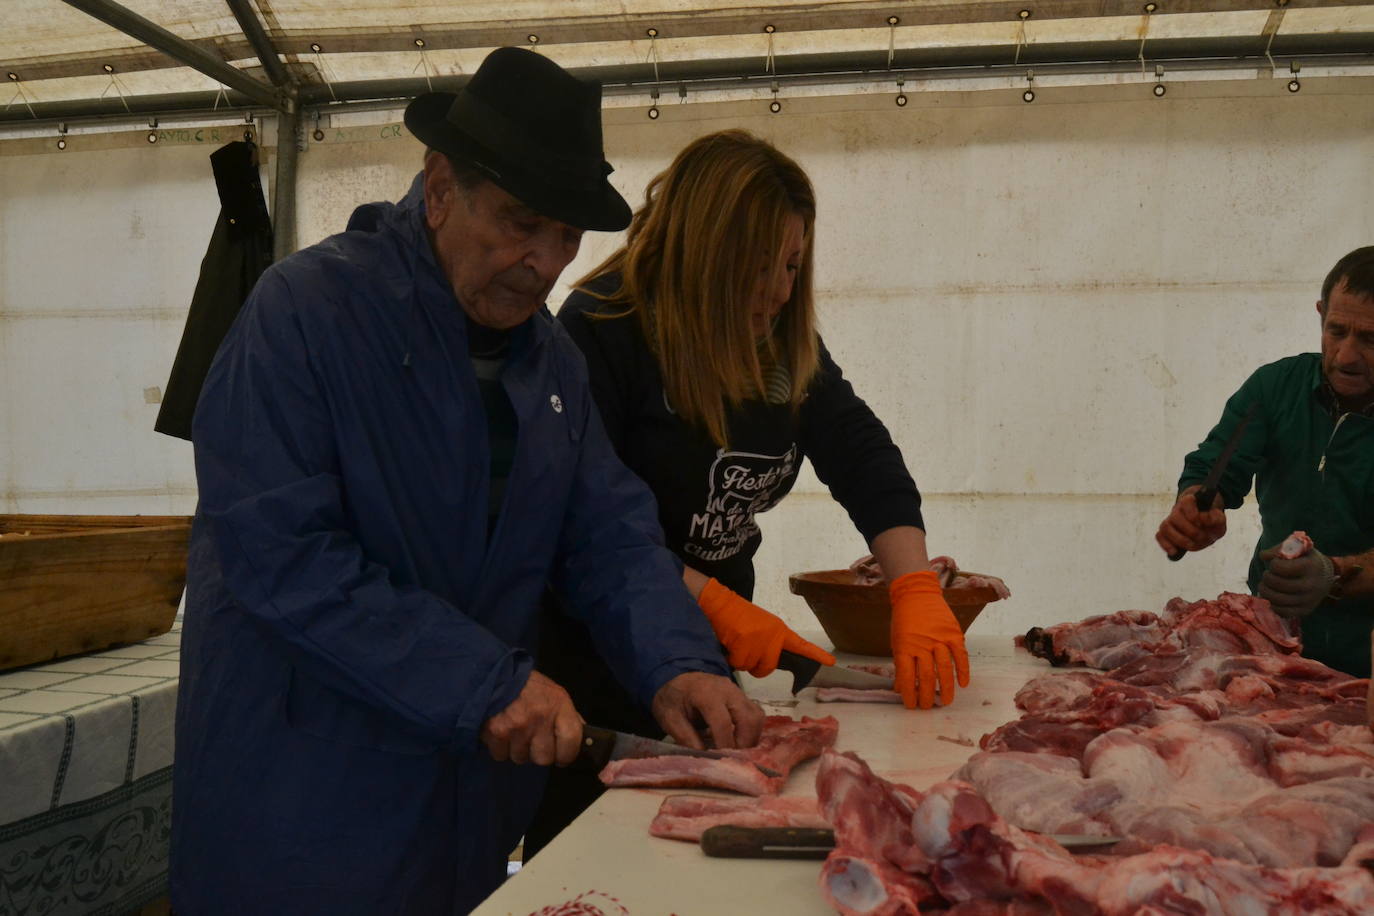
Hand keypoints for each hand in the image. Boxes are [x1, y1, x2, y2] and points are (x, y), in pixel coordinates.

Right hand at [480, 671, 583, 766]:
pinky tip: (503, 733)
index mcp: (559, 706)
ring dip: (518, 750)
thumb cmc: (531, 687)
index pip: (571, 743)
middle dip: (538, 754)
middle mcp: (540, 718)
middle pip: (544, 758)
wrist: (498, 674)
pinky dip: (500, 748)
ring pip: (521, 758)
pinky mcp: (497, 731)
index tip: (561, 757)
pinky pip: (501, 755)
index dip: (567, 755)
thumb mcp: (557, 695)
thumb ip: (569, 718)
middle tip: (533, 741)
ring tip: (516, 733)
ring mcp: (517, 726)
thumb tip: (585, 740)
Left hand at [652, 671, 763, 749]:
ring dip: (751, 738)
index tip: (721, 762)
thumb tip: (704, 758)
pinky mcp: (743, 696)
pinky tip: (740, 741)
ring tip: (737, 752)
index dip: (725, 745)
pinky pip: (756, 714)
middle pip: (748, 719)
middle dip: (744, 743)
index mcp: (705, 694)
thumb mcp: (670, 718)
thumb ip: (685, 737)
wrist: (677, 679)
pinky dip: (752, 730)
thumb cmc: (673, 699)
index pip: (723, 722)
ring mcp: (738, 692)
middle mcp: (727, 690)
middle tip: (734, 760)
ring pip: (756, 717)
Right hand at [696, 578, 835, 676]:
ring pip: (751, 666)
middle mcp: (773, 635)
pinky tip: (728, 643)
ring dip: (740, 660)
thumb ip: (770, 643)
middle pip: (769, 667)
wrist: (718, 601)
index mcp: (779, 630)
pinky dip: (730, 658)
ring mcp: (758, 638)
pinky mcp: (743, 641)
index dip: (816, 655)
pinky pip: (737, 663)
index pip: (801, 644)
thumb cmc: (737, 616)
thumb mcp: (760, 627)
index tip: (831, 662)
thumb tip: (770, 663)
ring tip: (735, 642)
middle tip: (745, 652)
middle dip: (755, 665)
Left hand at [889, 570, 970, 709]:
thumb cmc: (904, 621)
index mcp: (904, 647)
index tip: (911, 706)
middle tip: (928, 708)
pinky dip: (963, 671)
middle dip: (927, 696)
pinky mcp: (953, 634)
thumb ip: (900, 664)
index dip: (909, 695)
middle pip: (927, 676)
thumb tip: (900, 689)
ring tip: (945, 702)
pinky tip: (963, 684)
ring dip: (947, 689)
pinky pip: (960, 655)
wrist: (916, 594)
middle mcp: (922, 644)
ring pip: (945, 669)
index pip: (907, 677)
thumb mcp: (897, 642)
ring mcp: (939, 639)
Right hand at [1156, 485, 1226, 556]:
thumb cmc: (1212, 521)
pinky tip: (1175, 552)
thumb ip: (1217, 518)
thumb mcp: (1220, 519)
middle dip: (1190, 530)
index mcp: (1190, 501)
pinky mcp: (1166, 532)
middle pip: (1175, 517)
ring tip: (1191, 545)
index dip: (1193, 514)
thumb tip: (1202, 519)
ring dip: (1179, 539)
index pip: (1186, 502)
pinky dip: (1165, 545)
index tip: (1201, 522)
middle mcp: (1177, 510)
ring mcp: (1170, 521)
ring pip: (1165, 527)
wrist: (1206, 523)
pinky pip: (1159, 536)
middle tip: (1202, 537)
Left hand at [1258, 544, 1334, 618]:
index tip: (1276, 563)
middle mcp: (1312, 584)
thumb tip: (1263, 556)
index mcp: (1311, 566)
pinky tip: (1272, 596)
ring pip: (1278, 600)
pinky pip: (1284, 612)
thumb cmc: (1306, 559)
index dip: (1273, 564)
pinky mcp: (1306, 610)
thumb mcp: (1298, 548)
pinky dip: (1273, 604)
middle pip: (1277, 584)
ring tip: (1265, 585)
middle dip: (1266, 578)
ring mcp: (1310, 600)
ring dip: (1265, 591)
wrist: (1326, 576)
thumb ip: (1280, 548)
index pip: (1280, 567)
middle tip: (1267, 575)